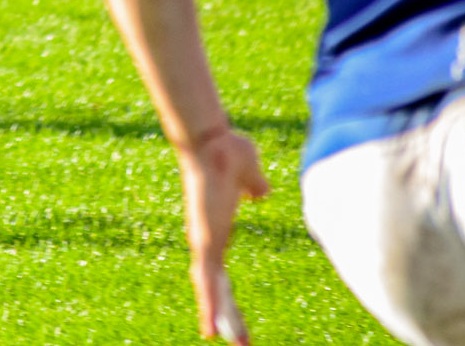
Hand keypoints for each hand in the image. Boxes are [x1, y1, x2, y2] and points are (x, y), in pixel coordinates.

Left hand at [177, 128, 269, 343]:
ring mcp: (204, 241)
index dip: (225, 296)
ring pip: (212, 290)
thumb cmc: (228, 151)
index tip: (228, 319)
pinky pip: (207, 278)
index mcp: (217, 230)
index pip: (219, 272)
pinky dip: (209, 304)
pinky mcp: (205, 239)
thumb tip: (260, 193)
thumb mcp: (250, 176)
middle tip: (238, 344)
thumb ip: (254, 187)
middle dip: (227, 316)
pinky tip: (211, 328)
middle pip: (217, 288)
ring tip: (233, 344)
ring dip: (221, 318)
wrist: (212, 140)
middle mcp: (207, 240)